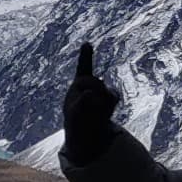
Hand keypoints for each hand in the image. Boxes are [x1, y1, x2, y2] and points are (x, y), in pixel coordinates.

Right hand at [61, 43, 121, 161]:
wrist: (84, 138)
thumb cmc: (97, 116)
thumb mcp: (109, 102)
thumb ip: (110, 95)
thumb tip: (106, 96)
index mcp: (83, 85)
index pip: (84, 68)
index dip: (85, 56)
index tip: (87, 43)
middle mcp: (75, 90)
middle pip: (92, 81)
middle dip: (102, 90)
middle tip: (105, 104)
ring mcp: (72, 100)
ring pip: (92, 90)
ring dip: (101, 101)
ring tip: (98, 114)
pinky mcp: (72, 111)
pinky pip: (83, 100)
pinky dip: (88, 99)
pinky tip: (89, 102)